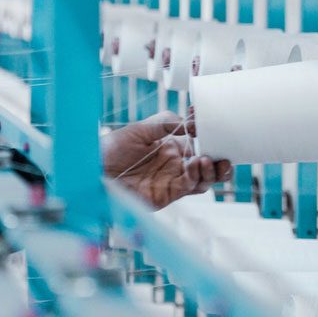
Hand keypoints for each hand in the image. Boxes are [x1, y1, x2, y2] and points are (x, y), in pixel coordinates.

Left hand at [102, 111, 232, 209]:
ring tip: (207, 159)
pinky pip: (190, 187)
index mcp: (171, 147)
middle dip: (221, 160)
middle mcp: (175, 165)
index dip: (210, 137)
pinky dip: (198, 177)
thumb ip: (165, 123)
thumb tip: (191, 124)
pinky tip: (197, 164)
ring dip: (212, 170)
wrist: (92, 171)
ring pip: (204, 179)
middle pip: (208, 165)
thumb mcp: (140, 128)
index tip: (213, 125)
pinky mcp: (167, 195)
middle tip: (224, 153)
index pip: (200, 143)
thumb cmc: (111, 148)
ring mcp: (173, 181)